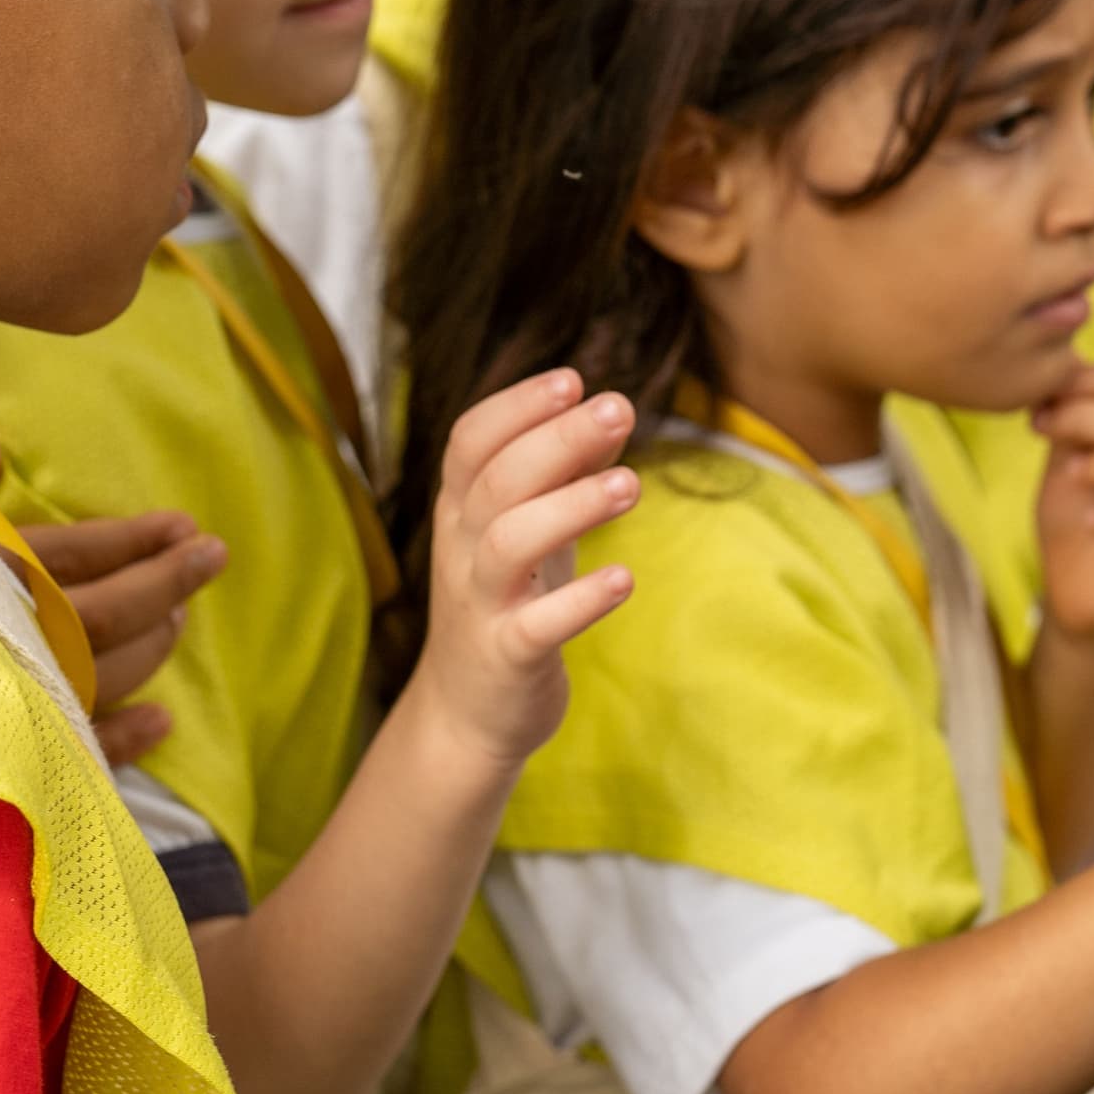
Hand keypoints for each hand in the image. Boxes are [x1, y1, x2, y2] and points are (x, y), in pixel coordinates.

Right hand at [0, 432, 228, 771]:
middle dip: (164, 587)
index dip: (131, 542)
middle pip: (104, 616)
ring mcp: (4, 700)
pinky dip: (126, 737)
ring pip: (102, 676)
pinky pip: (78, 750)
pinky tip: (162, 720)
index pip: (73, 555)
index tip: (187, 527)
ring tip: (182, 620)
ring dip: (151, 648)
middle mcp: (0, 638)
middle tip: (210, 557)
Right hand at [405, 369, 637, 768]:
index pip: (471, 440)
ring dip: (571, 507)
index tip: (573, 379)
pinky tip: (623, 579)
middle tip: (620, 408)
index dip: (517, 405)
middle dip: (556, 439)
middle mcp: (462, 550)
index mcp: (461, 510)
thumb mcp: (528, 529)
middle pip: (496, 480)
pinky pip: (537, 626)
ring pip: (510, 543)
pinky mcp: (507, 657)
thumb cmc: (507, 602)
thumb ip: (561, 473)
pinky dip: (580, 601)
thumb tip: (610, 411)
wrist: (467, 714)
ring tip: (632, 484)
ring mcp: (480, 604)